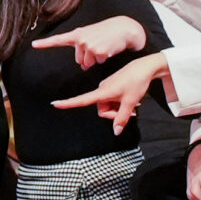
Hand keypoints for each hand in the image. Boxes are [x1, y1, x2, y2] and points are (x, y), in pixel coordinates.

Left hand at [31, 15, 148, 70]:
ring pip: (88, 63)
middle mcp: (80, 39)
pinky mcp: (98, 52)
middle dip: (88, 57)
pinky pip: (98, 62)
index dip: (45, 43)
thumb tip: (83, 66)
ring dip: (96, 59)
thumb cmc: (105, 33)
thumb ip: (82, 49)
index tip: (34, 45)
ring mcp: (89, 45)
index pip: (58, 39)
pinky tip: (108, 49)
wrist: (123, 28)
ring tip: (103, 46)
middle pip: (79, 60)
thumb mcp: (91, 36)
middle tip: (97, 46)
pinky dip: (103, 58)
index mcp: (77, 34)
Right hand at [51, 51, 171, 133]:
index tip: (55, 104)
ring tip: (135, 105)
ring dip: (120, 109)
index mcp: (103, 92)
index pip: (82, 100)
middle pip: (102, 110)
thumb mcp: (130, 103)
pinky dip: (122, 103)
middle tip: (131, 112)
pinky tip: (133, 100)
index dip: (68, 103)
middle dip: (115, 114)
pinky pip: (113, 100)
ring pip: (109, 106)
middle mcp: (102, 89)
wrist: (145, 67)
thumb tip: (116, 132)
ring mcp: (108, 87)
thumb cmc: (137, 83)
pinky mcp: (113, 86)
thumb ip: (122, 118)